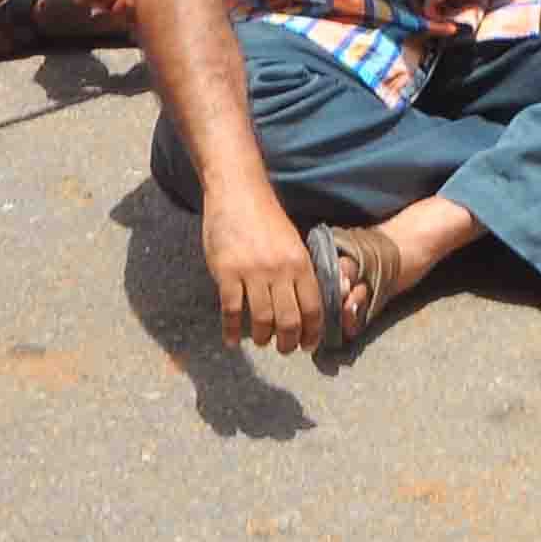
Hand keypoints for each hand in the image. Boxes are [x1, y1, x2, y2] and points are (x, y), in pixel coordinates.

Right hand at [202, 183, 318, 350]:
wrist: (238, 193)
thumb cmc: (266, 217)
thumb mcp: (293, 241)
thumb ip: (301, 270)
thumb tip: (311, 301)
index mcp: (300, 263)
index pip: (313, 308)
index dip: (312, 332)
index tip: (308, 345)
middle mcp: (280, 270)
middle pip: (289, 320)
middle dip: (289, 342)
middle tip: (285, 348)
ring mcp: (252, 272)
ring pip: (262, 320)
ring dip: (262, 338)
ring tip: (262, 341)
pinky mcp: (227, 273)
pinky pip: (231, 311)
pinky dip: (231, 330)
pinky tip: (231, 340)